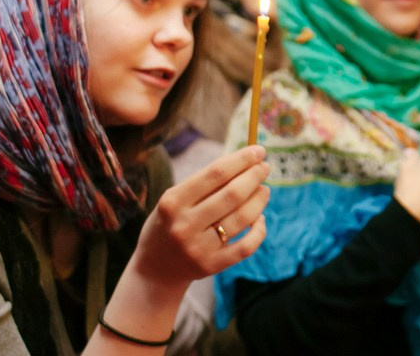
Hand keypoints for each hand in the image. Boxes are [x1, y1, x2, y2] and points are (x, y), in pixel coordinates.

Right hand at [130, 145, 270, 288]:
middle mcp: (184, 224)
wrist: (155, 268)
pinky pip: (246, 246)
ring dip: (259, 199)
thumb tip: (244, 161)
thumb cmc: (170, 223)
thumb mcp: (175, 200)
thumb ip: (204, 184)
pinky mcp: (211, 266)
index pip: (215, 173)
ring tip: (264, 189)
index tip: (258, 151)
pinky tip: (260, 218)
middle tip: (265, 167)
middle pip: (232, 194)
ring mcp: (198, 247)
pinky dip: (259, 230)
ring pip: (242, 218)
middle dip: (254, 176)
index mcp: (173, 201)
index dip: (241, 160)